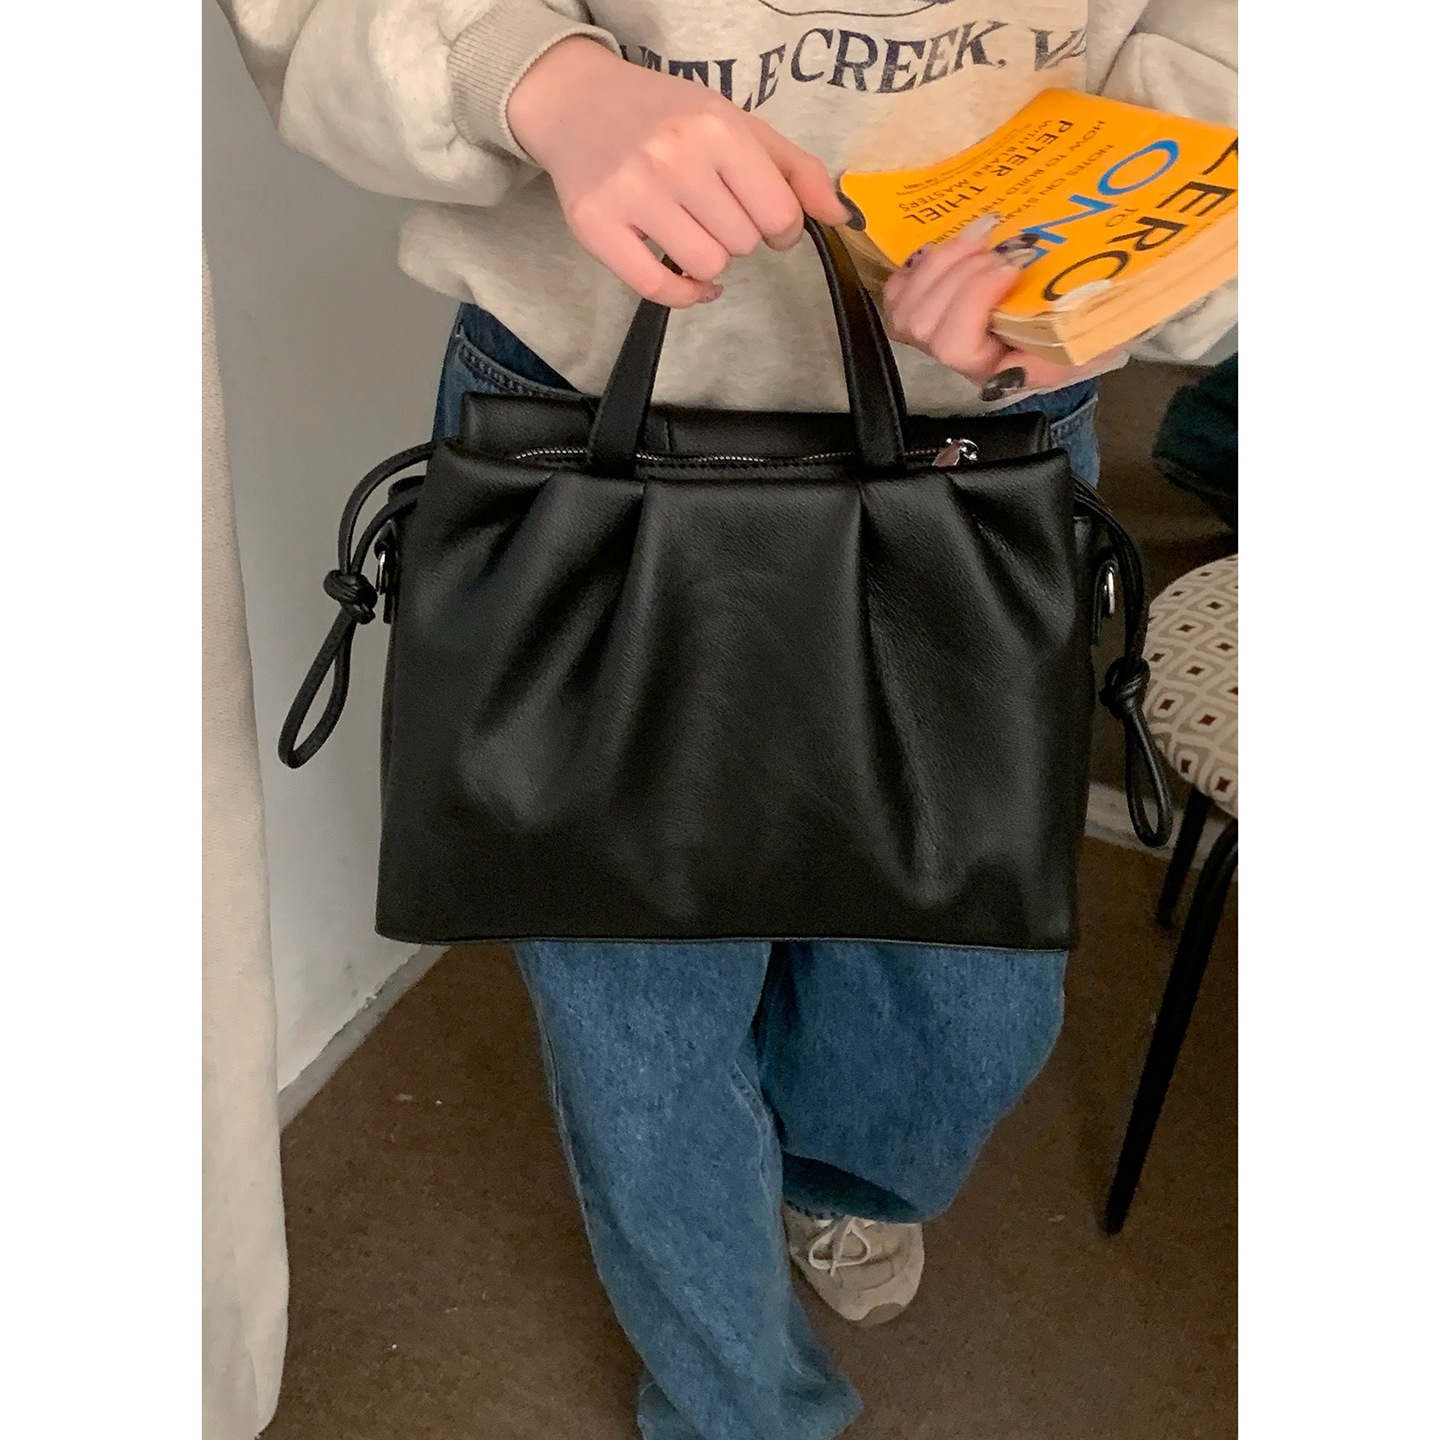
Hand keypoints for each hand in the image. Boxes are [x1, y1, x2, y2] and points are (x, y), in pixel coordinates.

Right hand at [508, 38, 851, 307]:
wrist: (579, 103)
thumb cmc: (666, 116)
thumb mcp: (736, 124)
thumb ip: (794, 169)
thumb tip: (839, 217)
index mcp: (716, 129)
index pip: (779, 214)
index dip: (781, 227)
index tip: (763, 217)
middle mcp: (674, 158)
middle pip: (742, 244)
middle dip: (738, 237)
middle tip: (714, 213)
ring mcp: (632, 194)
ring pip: (706, 267)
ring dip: (709, 260)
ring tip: (692, 231)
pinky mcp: (597, 227)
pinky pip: (658, 288)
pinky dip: (683, 294)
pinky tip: (687, 279)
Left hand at [883, 220, 1120, 400]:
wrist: (1078, 310)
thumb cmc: (1083, 326)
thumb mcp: (1089, 346)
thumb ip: (1059, 359)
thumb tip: (1016, 365)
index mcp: (990, 368)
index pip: (955, 346)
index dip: (974, 299)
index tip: (1014, 267)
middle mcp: (956, 355)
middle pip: (922, 323)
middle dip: (958, 275)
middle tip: (997, 247)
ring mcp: (936, 329)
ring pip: (906, 305)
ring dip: (940, 262)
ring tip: (980, 236)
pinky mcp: (926, 304)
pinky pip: (899, 290)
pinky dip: (918, 265)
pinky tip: (952, 248)